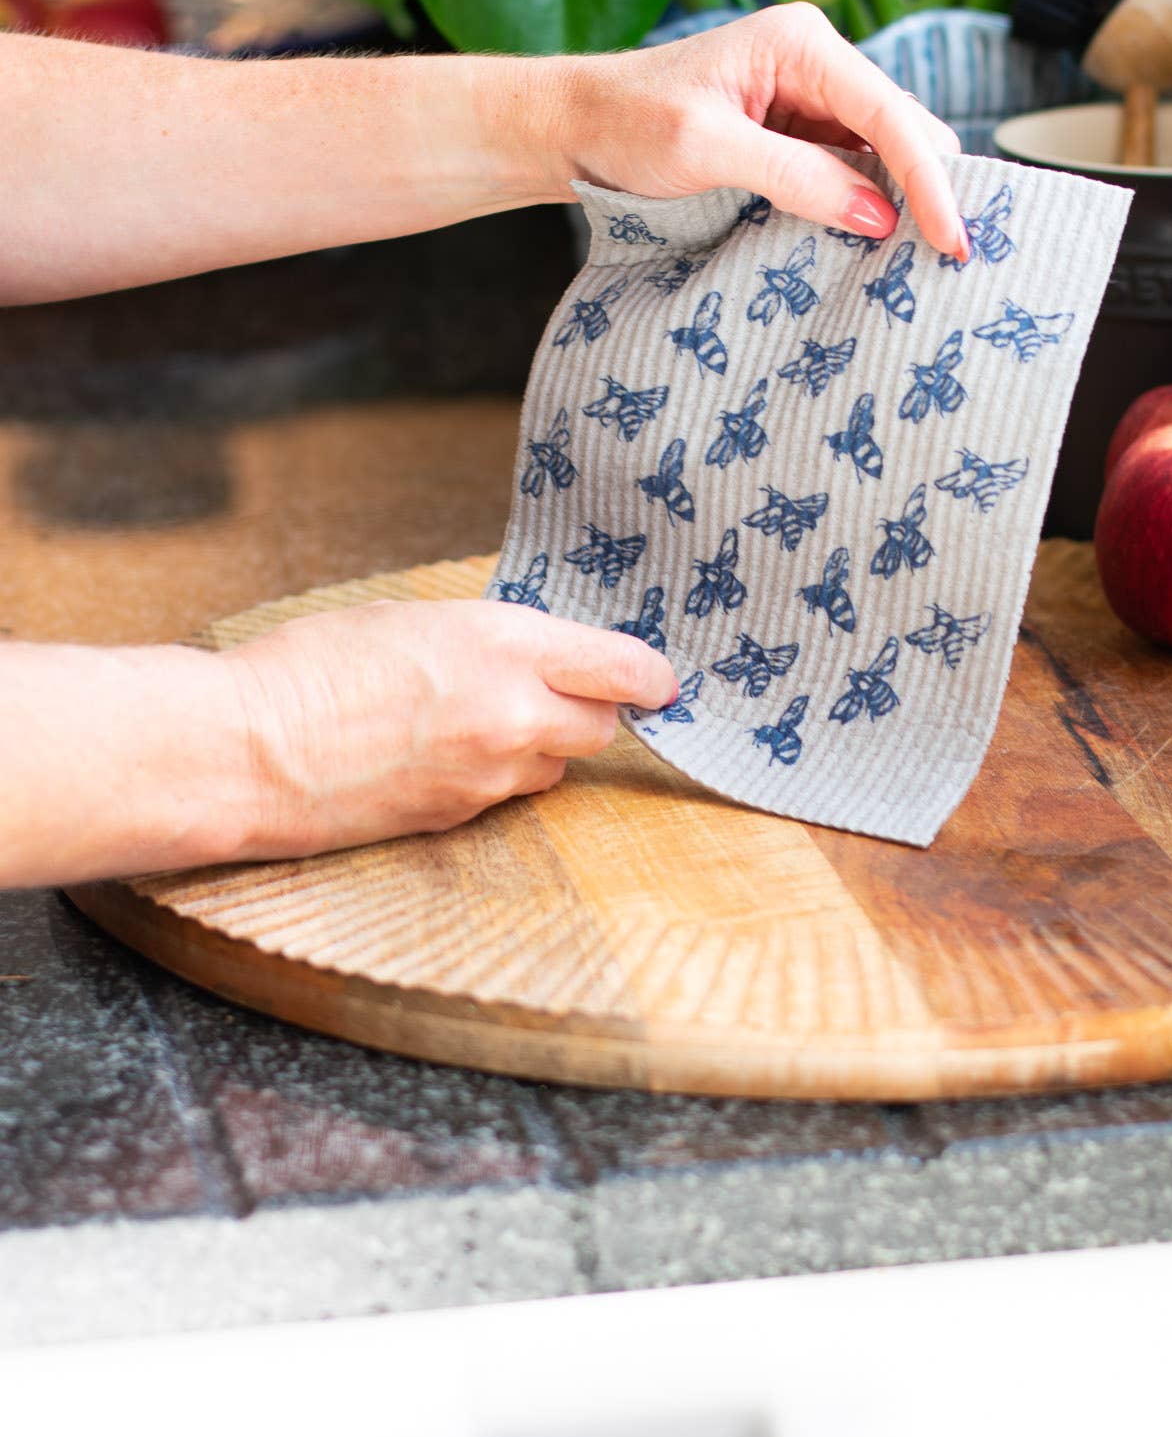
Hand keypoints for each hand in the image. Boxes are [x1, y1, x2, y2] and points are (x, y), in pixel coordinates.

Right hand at [228, 599, 676, 858]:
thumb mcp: (414, 618)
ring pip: (555, 767)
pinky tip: (440, 755)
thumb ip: (489, 639)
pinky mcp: (459, 818)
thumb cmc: (313, 667)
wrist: (248, 752)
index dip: (648, 675)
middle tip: (552, 691)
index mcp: (503, 643)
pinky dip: (494, 777)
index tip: (659, 680)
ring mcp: (488, 775)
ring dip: (539, 748)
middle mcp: (512, 712)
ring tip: (476, 721)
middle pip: (600, 725)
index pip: (620, 668)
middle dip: (588, 710)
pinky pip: (506, 796)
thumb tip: (535, 655)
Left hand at [560, 3, 966, 260]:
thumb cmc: (625, 124)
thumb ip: (793, 177)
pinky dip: (869, 203)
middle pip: (903, 127)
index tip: (953, 238)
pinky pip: (852, 168)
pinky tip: (883, 241)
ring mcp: (808, 96)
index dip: (929, 179)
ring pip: (885, 151)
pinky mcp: (795, 133)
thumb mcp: (706, 150)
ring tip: (929, 260)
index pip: (889, 113)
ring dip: (903, 200)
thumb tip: (877, 215)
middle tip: (954, 259)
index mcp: (800, 42)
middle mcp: (815, 60)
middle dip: (930, 188)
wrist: (572, 126)